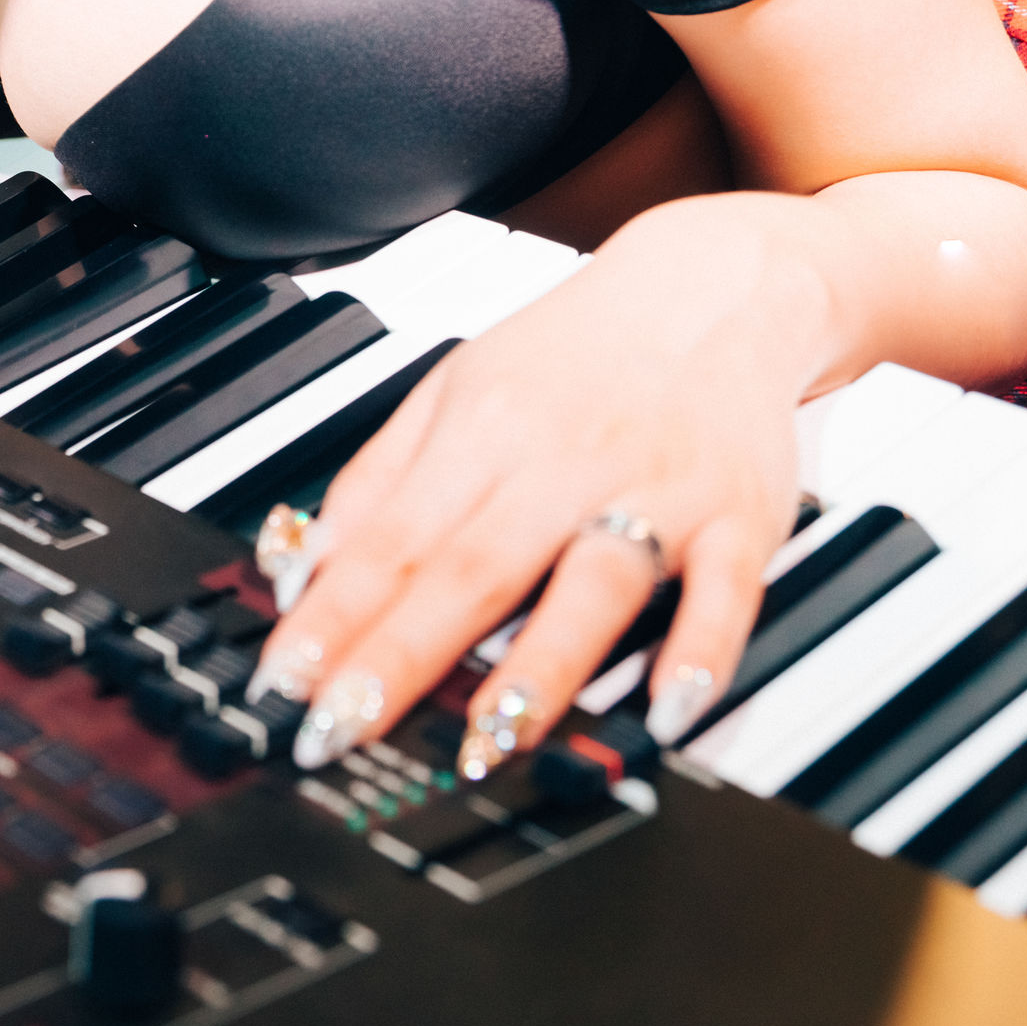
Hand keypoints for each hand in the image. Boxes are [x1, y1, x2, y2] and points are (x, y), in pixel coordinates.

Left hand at [247, 212, 811, 780]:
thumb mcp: (454, 390)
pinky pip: (724, 591)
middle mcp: (565, 460)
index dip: (333, 616)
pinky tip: (668, 707)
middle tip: (345, 729)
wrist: (719, 285)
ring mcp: (658, 490)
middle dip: (402, 656)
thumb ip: (378, 483)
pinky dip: (699, 649)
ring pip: (594, 583)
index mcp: (483, 429)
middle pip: (471, 568)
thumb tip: (301, 568)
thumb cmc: (576, 353)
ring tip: (489, 741)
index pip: (390, 540)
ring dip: (541, 666)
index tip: (285, 683)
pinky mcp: (741, 518)